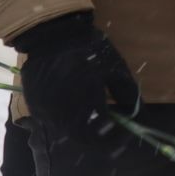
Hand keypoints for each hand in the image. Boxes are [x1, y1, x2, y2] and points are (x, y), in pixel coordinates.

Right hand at [11, 12, 140, 135]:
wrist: (52, 35)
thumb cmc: (89, 50)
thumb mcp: (115, 69)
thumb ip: (128, 95)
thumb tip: (138, 114)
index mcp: (86, 105)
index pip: (103, 136)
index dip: (117, 140)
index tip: (127, 134)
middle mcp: (63, 114)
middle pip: (84, 140)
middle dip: (101, 140)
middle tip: (114, 132)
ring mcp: (46, 112)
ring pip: (67, 133)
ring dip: (85, 133)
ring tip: (99, 122)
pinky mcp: (36, 106)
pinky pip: (54, 123)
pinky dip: (69, 123)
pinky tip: (79, 113)